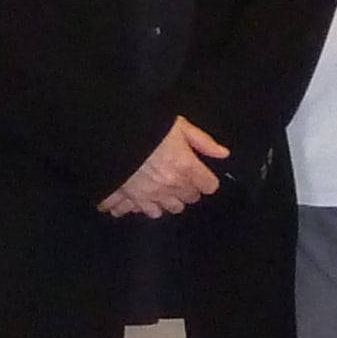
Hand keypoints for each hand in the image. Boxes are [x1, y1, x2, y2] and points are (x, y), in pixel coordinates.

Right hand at [97, 115, 228, 218]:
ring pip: (166, 209)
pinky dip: (137, 206)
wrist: (112, 133)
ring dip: (165, 201)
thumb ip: (203, 142)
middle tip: (177, 177)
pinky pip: (137, 211)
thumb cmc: (149, 127)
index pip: (208, 186)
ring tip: (158, 188)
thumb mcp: (180, 126)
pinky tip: (134, 197)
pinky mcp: (129, 199)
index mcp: (186, 168)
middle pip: (188, 200)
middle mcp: (170, 187)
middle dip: (185, 190)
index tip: (198, 172)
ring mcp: (149, 196)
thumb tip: (224, 154)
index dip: (205, 179)